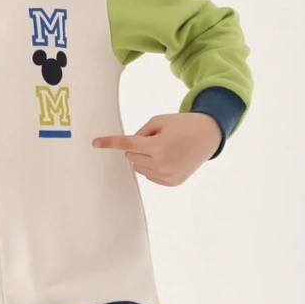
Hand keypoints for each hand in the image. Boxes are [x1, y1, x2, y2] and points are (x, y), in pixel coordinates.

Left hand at [92, 112, 220, 185]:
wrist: (208, 136)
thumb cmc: (182, 125)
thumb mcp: (159, 121)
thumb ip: (140, 133)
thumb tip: (127, 150)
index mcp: (158, 146)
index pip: (128, 144)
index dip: (110, 142)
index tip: (95, 142)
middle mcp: (162, 164)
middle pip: (131, 156)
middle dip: (138, 147)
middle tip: (157, 139)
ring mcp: (167, 176)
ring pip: (138, 167)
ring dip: (144, 157)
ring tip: (164, 148)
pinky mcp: (171, 182)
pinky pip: (149, 175)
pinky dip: (153, 166)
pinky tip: (168, 159)